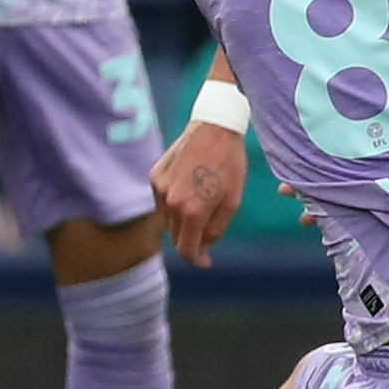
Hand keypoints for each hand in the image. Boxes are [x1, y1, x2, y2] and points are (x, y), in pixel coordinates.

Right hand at [152, 120, 249, 267]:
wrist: (215, 126)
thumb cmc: (229, 163)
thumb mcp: (233, 201)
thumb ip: (216, 229)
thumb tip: (203, 247)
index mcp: (192, 210)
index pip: (186, 250)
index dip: (197, 260)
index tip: (205, 261)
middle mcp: (171, 202)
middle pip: (177, 236)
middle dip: (192, 238)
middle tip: (209, 230)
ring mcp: (160, 188)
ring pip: (168, 219)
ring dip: (182, 220)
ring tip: (202, 199)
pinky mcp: (155, 175)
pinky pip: (162, 200)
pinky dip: (174, 202)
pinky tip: (190, 186)